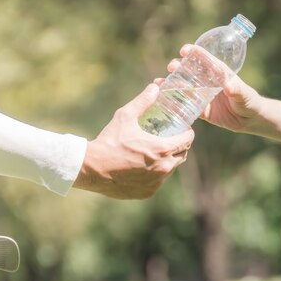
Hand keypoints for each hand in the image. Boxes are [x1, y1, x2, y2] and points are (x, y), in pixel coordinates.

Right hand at [73, 84, 193, 198]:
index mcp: (162, 150)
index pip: (188, 140)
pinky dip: (156, 174)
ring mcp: (156, 183)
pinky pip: (159, 181)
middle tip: (169, 138)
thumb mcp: (125, 117)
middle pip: (182, 155)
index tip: (182, 129)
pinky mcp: (148, 192)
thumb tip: (154, 87)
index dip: (187, 133)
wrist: (92, 169)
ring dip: (167, 160)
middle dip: (178, 146)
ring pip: (171, 169)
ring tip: (155, 151)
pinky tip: (145, 166)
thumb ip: (143, 101)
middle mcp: (164, 168)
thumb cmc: (110, 141)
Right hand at [165, 45, 265, 132]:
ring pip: (185, 87)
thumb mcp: (245, 95)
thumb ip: (237, 90)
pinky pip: (186, 106)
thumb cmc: (250, 102)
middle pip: (191, 72)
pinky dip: (174, 103)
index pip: (206, 60)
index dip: (195, 53)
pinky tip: (162, 100)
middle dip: (179, 67)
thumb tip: (228, 85)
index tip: (185, 50)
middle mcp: (210, 83)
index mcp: (220, 74)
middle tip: (171, 66)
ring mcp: (204, 96)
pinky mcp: (202, 110)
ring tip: (159, 82)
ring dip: (172, 84)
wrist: (250, 120)